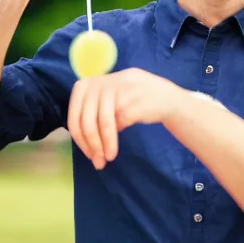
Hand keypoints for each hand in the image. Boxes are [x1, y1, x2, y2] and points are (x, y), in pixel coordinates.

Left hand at [67, 68, 185, 169]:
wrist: (168, 98)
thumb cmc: (137, 100)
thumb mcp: (112, 95)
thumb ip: (94, 105)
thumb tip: (79, 134)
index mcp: (94, 80)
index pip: (75, 111)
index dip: (78, 136)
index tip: (87, 151)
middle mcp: (104, 82)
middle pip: (87, 119)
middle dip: (90, 144)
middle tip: (96, 162)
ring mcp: (118, 90)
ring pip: (102, 123)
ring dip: (103, 145)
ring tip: (106, 159)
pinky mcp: (131, 100)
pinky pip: (117, 125)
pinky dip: (114, 139)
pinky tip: (116, 146)